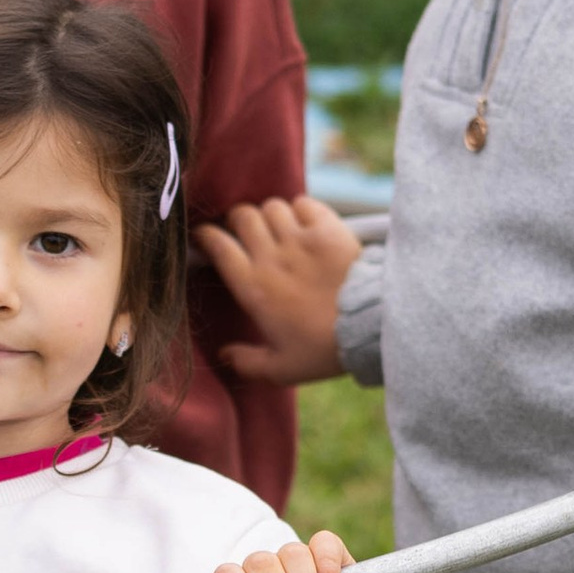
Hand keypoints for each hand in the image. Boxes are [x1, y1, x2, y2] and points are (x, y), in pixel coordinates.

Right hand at [194, 196, 365, 385]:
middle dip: (238, 220)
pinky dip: (301, 209)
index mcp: (252, 287)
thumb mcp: (282, 368)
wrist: (368, 325)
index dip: (206, 236)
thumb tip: (224, 356)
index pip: (218, 245)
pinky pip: (304, 204)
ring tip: (278, 227)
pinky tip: (305, 222)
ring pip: (272, 207)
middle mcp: (271, 256)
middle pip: (242, 216)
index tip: (206, 238)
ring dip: (270, 215)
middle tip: (244, 232)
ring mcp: (300, 239)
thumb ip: (248, 363)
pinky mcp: (328, 229)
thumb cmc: (322, 350)